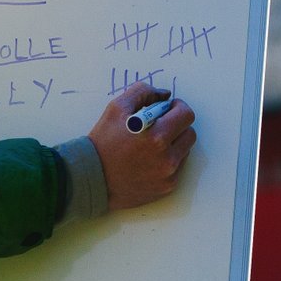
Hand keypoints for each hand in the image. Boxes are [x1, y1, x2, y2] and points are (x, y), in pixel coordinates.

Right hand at [88, 83, 196, 210]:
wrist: (91, 178)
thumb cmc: (102, 142)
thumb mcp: (116, 109)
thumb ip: (142, 93)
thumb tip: (164, 95)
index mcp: (157, 136)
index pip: (186, 115)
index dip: (178, 108)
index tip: (168, 109)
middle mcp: (167, 158)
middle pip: (189, 133)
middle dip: (177, 125)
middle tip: (159, 125)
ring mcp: (168, 175)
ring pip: (185, 150)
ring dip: (173, 143)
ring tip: (151, 144)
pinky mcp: (166, 187)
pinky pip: (177, 168)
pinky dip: (167, 160)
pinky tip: (148, 160)